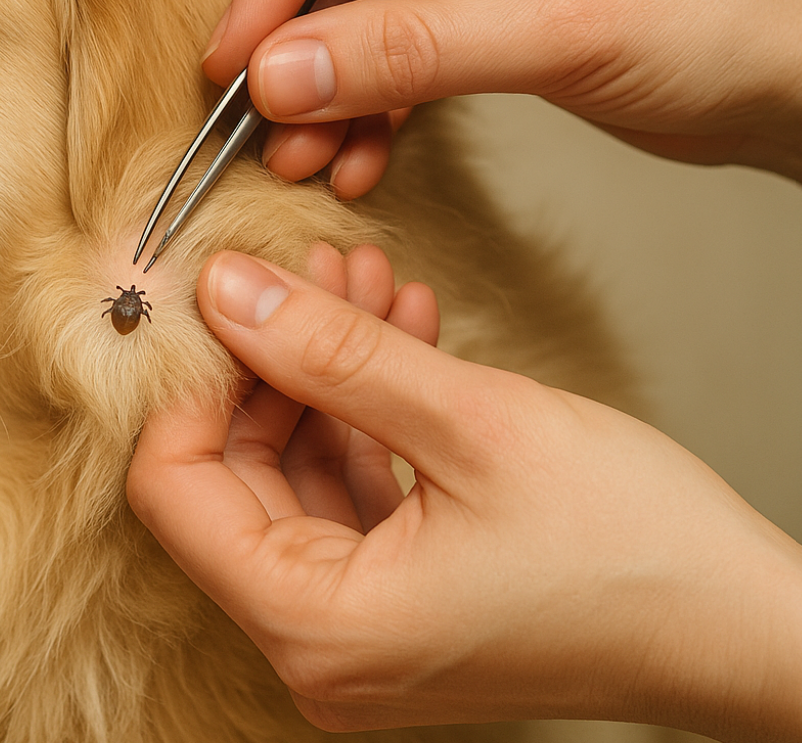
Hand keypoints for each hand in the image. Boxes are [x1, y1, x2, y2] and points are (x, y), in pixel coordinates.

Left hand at [127, 244, 801, 740]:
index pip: (172, 489)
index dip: (190, 383)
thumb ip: (331, 352)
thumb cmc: (637, 551)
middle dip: (268, 361)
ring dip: (322, 375)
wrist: (750, 631)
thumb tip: (222, 289)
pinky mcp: (400, 608)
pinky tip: (400, 334)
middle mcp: (318, 649)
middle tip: (309, 266)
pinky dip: (364, 418)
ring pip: (293, 477)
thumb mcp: (472, 424)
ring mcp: (360, 634)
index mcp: (315, 626)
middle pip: (230, 478)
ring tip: (363, 279)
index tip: (226, 298)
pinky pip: (348, 498)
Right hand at [203, 0, 801, 197]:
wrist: (788, 83)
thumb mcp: (554, 29)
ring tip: (300, 158)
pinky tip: (355, 157)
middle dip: (301, 37)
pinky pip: (394, 40)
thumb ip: (408, 51)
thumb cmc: (719, 15)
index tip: (237, 51)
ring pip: (360, 0)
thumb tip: (278, 76)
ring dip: (327, 84)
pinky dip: (370, 100)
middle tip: (254, 114)